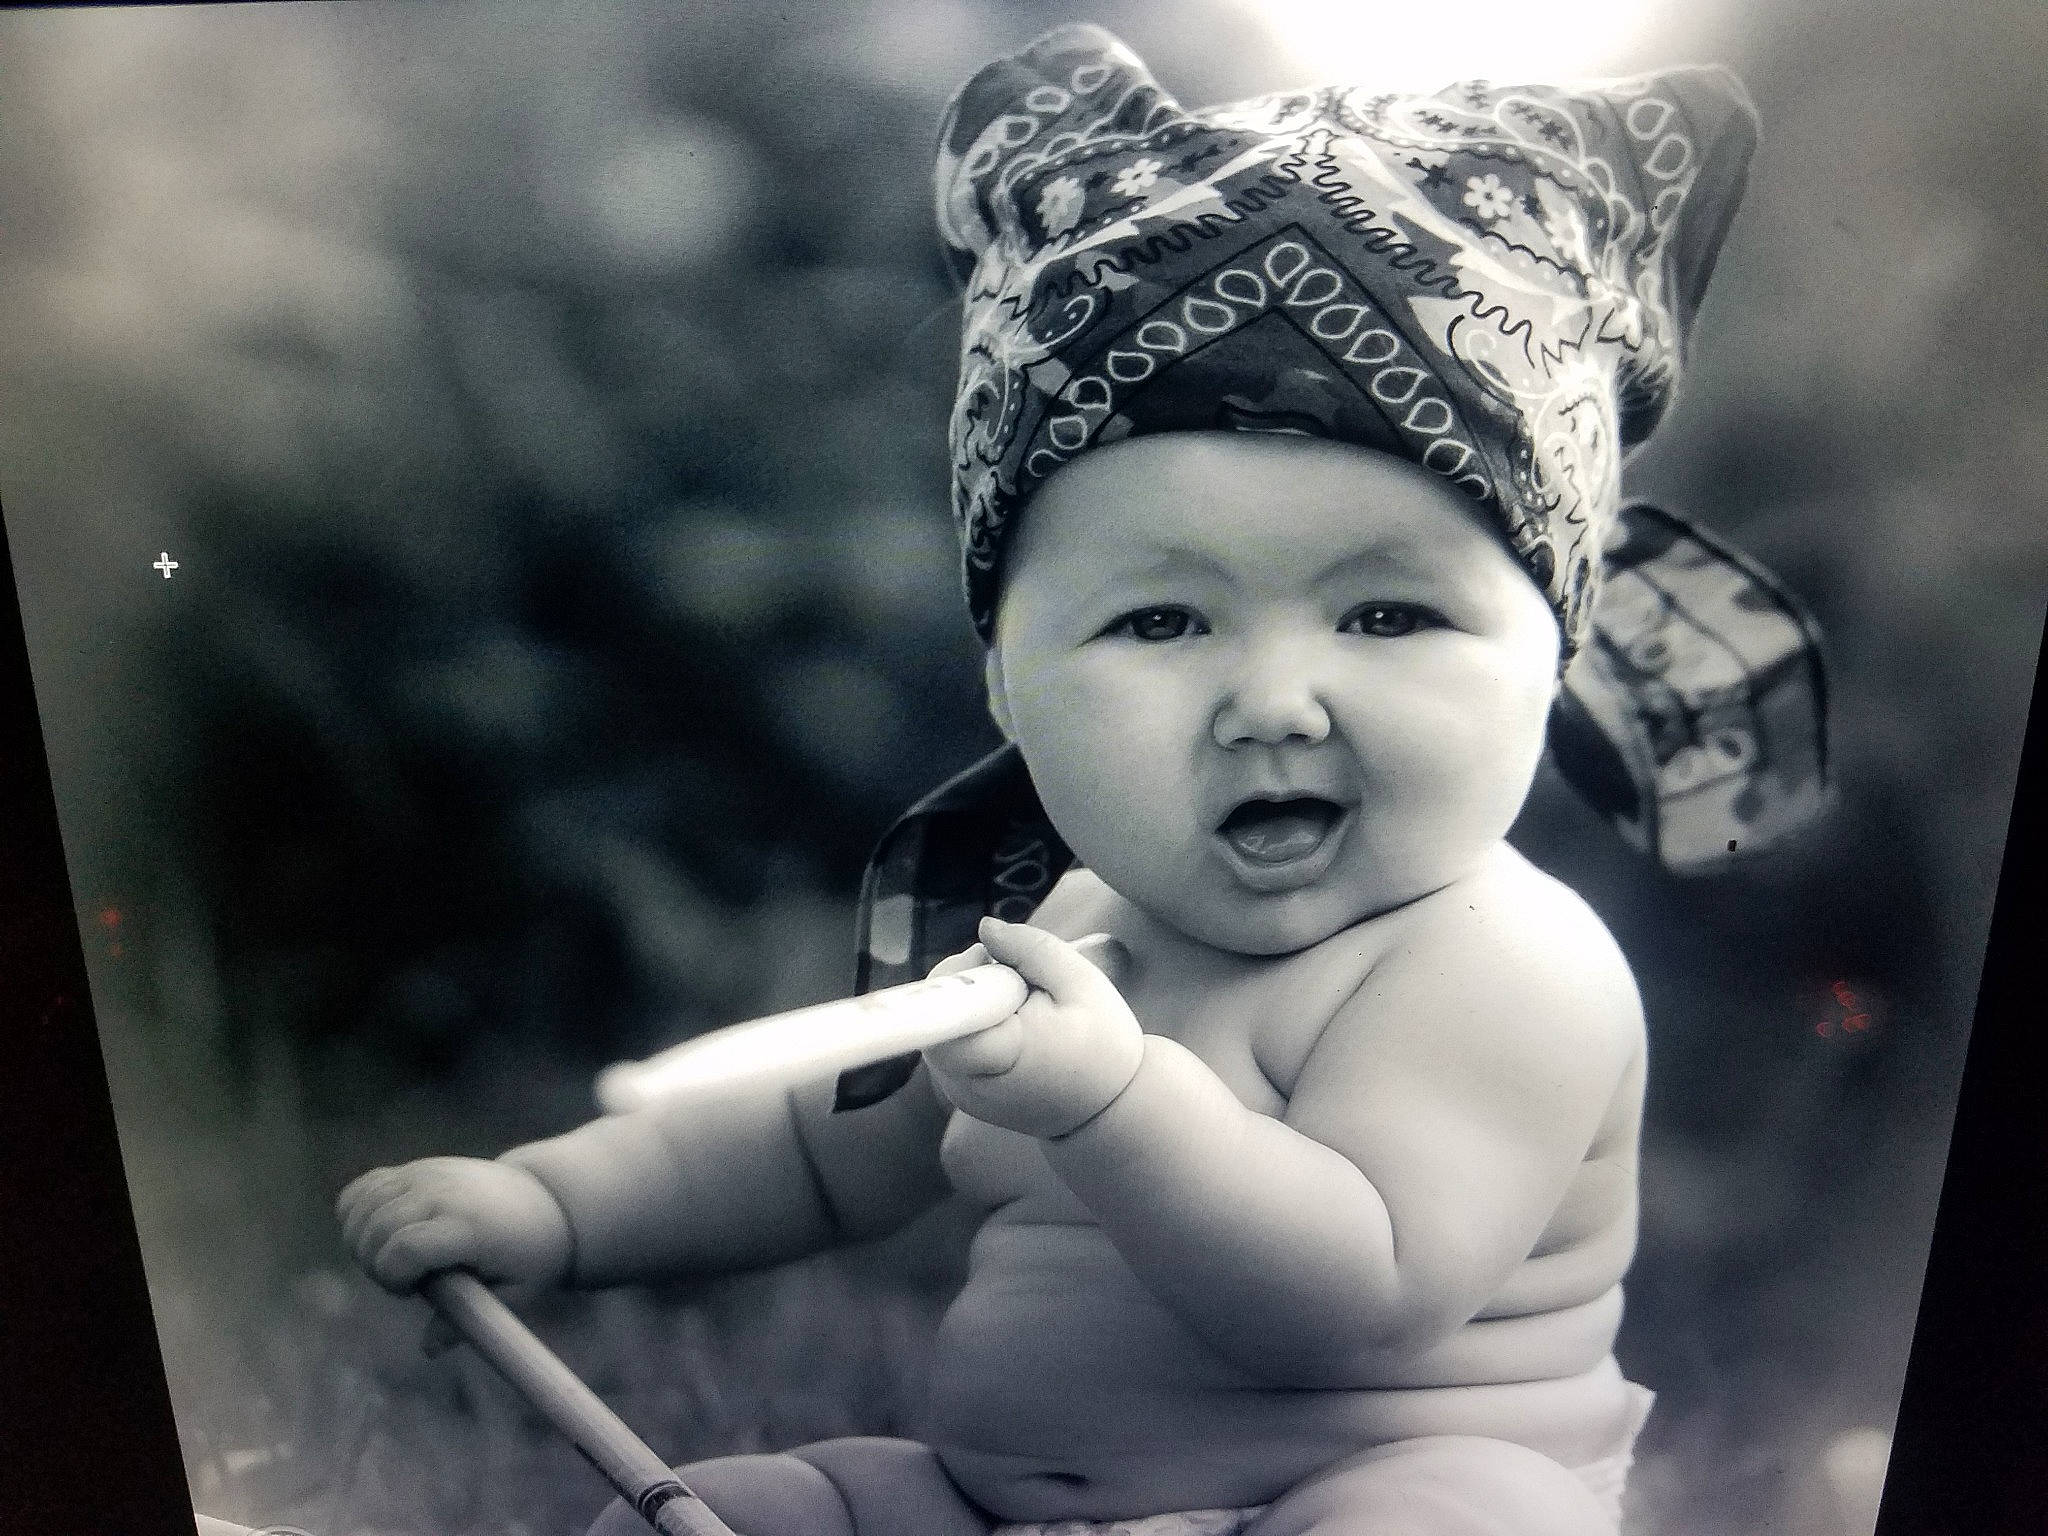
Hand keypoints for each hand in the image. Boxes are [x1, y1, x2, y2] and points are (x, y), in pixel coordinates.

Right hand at [335, 1156, 572, 1305]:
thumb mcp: (517, 1292)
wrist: (548, 1198)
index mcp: (470, 1227)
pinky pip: (366, 1185)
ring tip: (390, 1256)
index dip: (393, 1278)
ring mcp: (429, 1174)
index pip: (405, 1249)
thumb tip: (429, 1349)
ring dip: (360, 1239)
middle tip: (404, 1279)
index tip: (413, 1291)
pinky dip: (356, 1209)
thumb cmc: (533, 1253)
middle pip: (376, 1228)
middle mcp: (445, 1194)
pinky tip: (377, 1230)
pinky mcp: (418, 1167)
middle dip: (374, 1264)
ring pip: (363, 1205)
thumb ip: (472, 1319)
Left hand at [923, 917, 1142, 1138]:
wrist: (1111, 1111)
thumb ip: (1030, 948)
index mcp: (998, 1053)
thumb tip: (985, 928)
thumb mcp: (1082, 981)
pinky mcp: (958, 1094)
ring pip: (940, 1023)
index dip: (958, 975)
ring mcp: (957, 1092)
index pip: (938, 1011)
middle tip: (1018, 980)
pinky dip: (974, 1026)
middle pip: (936, 1010)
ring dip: (974, 1003)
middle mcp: (965, 1081)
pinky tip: (1013, 1030)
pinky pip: (949, 1042)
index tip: (991, 961)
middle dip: (972, 980)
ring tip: (1022, 1010)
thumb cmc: (1103, 1046)